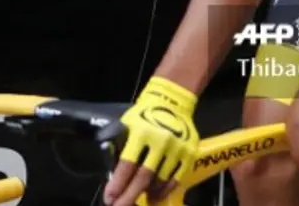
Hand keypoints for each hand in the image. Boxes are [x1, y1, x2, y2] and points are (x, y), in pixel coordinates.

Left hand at [104, 77, 198, 205]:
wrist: (172, 102)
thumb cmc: (144, 114)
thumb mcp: (127, 124)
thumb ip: (121, 146)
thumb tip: (114, 175)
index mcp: (141, 132)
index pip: (127, 164)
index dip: (118, 184)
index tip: (110, 198)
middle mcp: (160, 141)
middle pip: (143, 177)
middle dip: (129, 196)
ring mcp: (177, 148)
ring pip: (160, 181)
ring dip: (147, 194)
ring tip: (137, 202)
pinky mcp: (189, 153)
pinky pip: (176, 179)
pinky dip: (164, 190)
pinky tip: (155, 195)